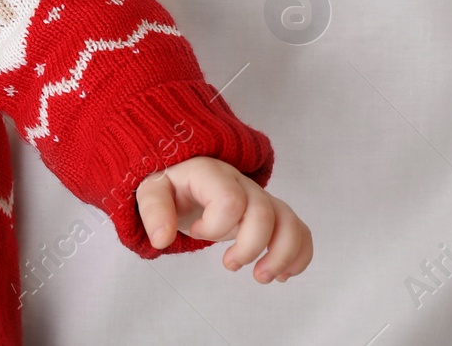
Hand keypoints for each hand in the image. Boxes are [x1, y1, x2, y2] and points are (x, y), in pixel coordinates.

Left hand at [135, 155, 312, 282]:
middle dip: (250, 247)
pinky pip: (299, 229)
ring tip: (262, 277)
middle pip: (264, 213)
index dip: (214, 226)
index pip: (230, 199)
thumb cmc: (171, 185)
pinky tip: (282, 274)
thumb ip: (154, 211)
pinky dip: (299, 254)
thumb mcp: (152, 191)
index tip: (194, 232)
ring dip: (283, 255)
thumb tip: (161, 240)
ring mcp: (259, 198)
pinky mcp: (271, 213)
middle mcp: (241, 183)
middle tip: (228, 265)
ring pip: (289, 221)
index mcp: (212, 174)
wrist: (184, 177)